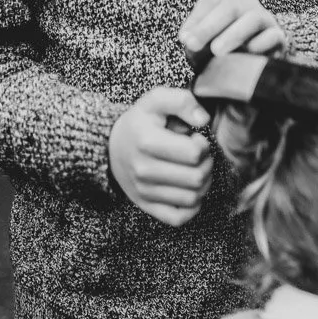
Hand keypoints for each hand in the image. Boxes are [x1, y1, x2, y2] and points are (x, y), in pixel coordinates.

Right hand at [109, 88, 214, 225]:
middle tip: (199, 156)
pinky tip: (190, 189)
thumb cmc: (140, 123)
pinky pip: (179, 218)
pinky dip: (193, 207)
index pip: (194, 154)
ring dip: (204, 184)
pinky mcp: (146, 206)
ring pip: (193, 198)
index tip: (196, 139)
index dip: (203, 145)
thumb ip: (182, 101)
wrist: (110, 147)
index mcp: (147, 142)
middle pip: (197, 177)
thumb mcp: (156, 100)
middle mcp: (143, 170)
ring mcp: (144, 191)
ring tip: (195, 169)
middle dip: (207, 164)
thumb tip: (203, 120)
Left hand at [179, 0, 284, 61]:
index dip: (196, 20)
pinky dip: (259, 44)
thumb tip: (188, 39)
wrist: (253, 63)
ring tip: (217, 51)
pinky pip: (271, 36)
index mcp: (226, 0)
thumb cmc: (223, 50)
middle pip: (230, 7)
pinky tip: (247, 53)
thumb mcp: (204, 43)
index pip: (211, 1)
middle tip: (195, 46)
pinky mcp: (278, 36)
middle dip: (209, 27)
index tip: (185, 40)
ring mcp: (264, 18)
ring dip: (233, 34)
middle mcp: (246, 4)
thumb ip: (194, 39)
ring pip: (252, 19)